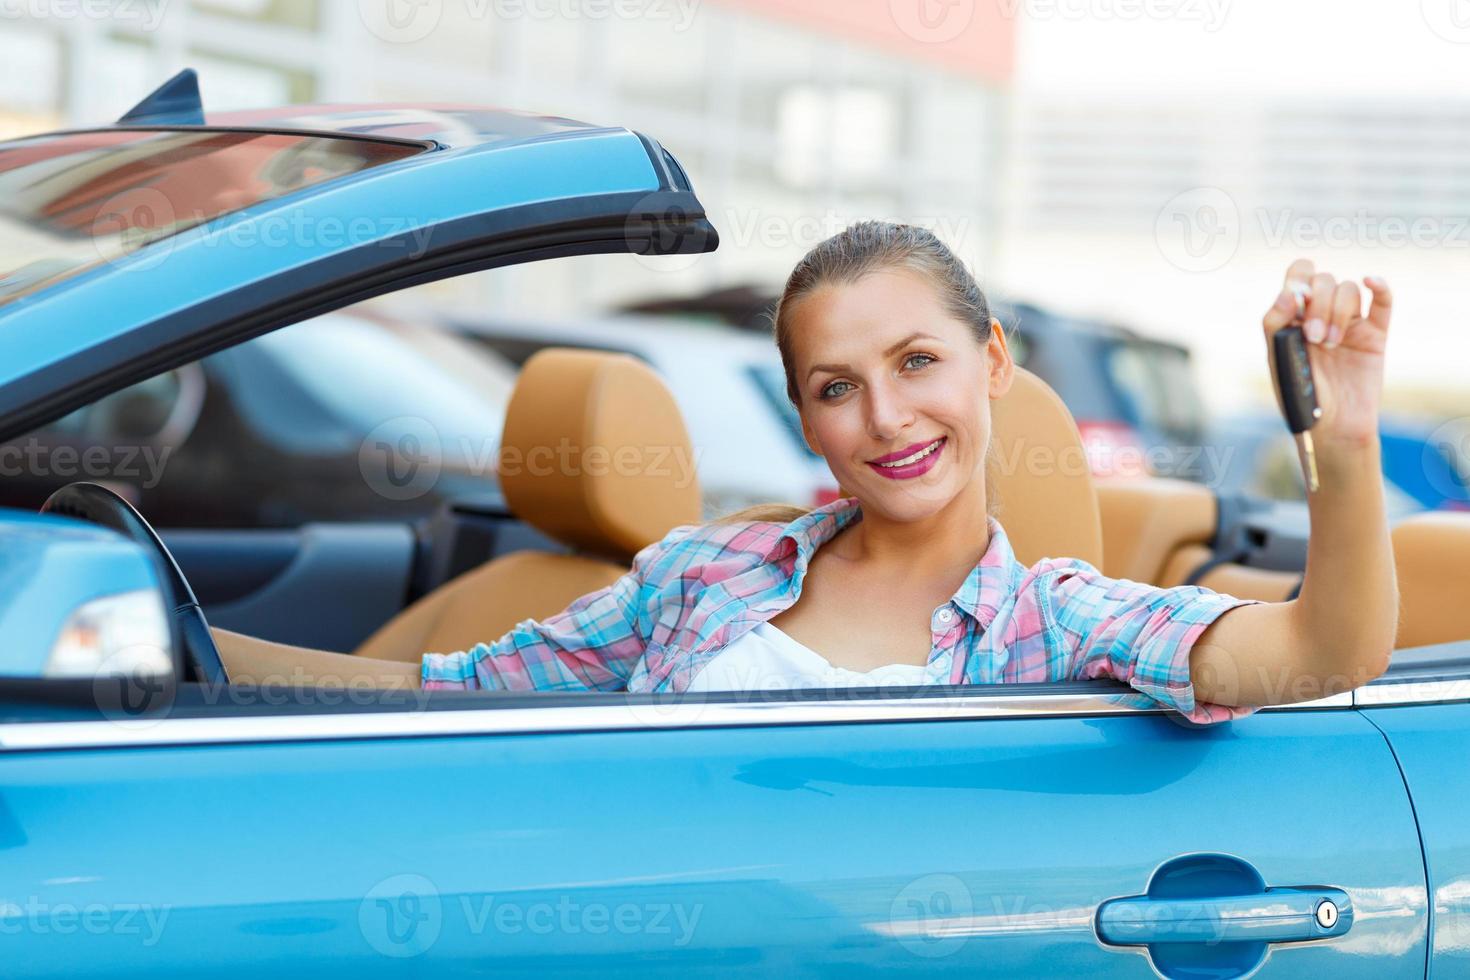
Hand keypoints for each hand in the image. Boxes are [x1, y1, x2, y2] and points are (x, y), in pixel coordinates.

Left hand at [1261, 260, 1391, 451]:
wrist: (1330, 427)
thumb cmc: (1300, 395)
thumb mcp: (1278, 358)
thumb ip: (1275, 323)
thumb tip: (1289, 291)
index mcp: (1295, 316)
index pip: (1299, 275)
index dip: (1299, 278)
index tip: (1297, 302)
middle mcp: (1322, 314)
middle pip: (1324, 281)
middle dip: (1318, 305)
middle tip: (1314, 339)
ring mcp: (1349, 323)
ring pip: (1349, 289)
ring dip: (1338, 312)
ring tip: (1331, 345)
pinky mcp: (1375, 336)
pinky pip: (1383, 303)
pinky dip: (1380, 288)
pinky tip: (1371, 281)